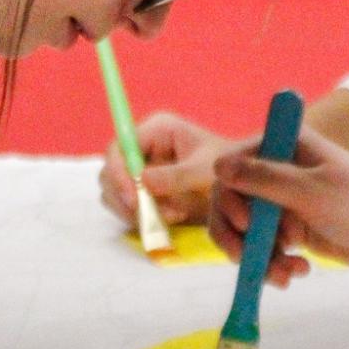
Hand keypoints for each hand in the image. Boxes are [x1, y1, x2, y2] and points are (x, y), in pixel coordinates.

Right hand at [97, 113, 234, 226]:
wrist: (238, 187)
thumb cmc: (226, 169)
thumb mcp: (205, 171)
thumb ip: (175, 176)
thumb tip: (141, 181)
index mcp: (156, 130)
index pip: (120, 148)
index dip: (119, 173)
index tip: (134, 198)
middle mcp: (143, 147)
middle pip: (110, 172)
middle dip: (126, 197)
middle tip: (150, 215)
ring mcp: (139, 169)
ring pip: (114, 193)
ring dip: (135, 211)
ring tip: (172, 216)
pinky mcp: (141, 191)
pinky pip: (126, 207)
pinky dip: (141, 218)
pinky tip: (170, 219)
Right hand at [209, 130, 348, 281]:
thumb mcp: (312, 191)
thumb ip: (265, 179)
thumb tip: (218, 165)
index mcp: (285, 146)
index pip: (232, 166)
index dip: (229, 196)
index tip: (244, 223)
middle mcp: (280, 169)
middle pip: (231, 202)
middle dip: (238, 235)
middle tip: (246, 260)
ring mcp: (284, 200)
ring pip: (246, 231)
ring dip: (258, 256)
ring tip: (285, 274)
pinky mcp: (292, 228)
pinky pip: (265, 248)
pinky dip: (274, 264)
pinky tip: (297, 272)